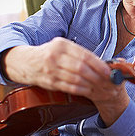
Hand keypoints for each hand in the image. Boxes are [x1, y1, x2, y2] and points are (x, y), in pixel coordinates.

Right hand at [2, 37, 129, 125]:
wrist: (25, 62)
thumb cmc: (49, 54)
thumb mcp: (62, 47)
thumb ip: (79, 54)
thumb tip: (103, 63)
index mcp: (61, 45)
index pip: (84, 55)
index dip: (99, 64)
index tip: (109, 71)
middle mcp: (55, 56)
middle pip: (81, 68)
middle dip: (97, 76)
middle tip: (107, 81)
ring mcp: (50, 70)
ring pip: (75, 78)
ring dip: (90, 84)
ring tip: (100, 86)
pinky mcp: (48, 82)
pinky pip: (68, 87)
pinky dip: (80, 90)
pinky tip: (88, 90)